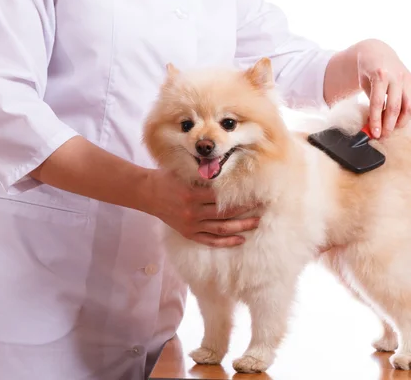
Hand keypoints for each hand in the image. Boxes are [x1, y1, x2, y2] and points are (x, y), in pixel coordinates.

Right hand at [141, 169, 259, 246]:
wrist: (148, 193)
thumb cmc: (168, 178)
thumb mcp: (184, 171)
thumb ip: (203, 173)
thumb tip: (226, 167)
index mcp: (192, 194)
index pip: (222, 197)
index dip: (240, 196)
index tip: (255, 193)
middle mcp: (193, 212)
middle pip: (225, 214)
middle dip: (246, 211)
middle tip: (262, 207)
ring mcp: (191, 225)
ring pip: (221, 229)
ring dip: (241, 227)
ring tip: (256, 223)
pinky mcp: (189, 233)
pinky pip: (210, 240)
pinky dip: (225, 242)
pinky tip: (240, 239)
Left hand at [355, 39, 410, 138]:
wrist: (377, 53)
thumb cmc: (368, 71)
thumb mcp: (364, 84)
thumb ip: (370, 102)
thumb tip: (374, 126)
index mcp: (380, 75)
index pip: (378, 103)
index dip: (376, 121)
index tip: (375, 134)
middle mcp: (396, 76)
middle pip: (395, 107)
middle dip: (389, 125)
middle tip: (384, 135)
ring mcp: (407, 78)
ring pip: (410, 106)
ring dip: (403, 121)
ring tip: (393, 127)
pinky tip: (405, 117)